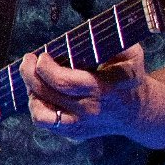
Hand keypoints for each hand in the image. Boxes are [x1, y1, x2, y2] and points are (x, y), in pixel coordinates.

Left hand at [20, 45, 147, 140]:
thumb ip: (112, 42)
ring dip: (31, 92)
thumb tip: (89, 31)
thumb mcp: (131, 55)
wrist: (136, 111)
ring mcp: (80, 125)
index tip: (42, 56)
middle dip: (30, 74)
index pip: (66, 82)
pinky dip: (36, 106)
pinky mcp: (73, 133)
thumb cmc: (128, 76)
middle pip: (48, 94)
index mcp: (103, 88)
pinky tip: (39, 93)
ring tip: (33, 78)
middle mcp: (90, 110)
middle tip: (28, 60)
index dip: (46, 68)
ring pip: (41, 114)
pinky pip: (44, 122)